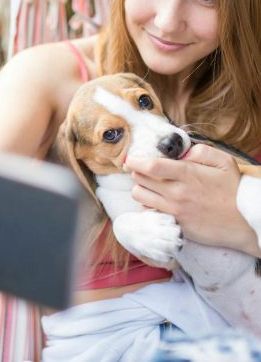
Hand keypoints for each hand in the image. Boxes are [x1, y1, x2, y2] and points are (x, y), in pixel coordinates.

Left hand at [124, 144, 257, 252]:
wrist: (246, 223)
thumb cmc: (234, 190)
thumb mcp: (224, 162)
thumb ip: (200, 152)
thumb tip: (181, 152)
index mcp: (187, 174)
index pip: (151, 166)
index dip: (135, 161)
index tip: (130, 159)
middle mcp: (177, 193)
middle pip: (140, 180)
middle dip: (137, 172)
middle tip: (142, 170)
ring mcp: (174, 211)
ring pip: (140, 196)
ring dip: (141, 188)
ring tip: (150, 185)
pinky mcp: (175, 225)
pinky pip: (149, 213)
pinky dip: (149, 206)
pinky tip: (158, 201)